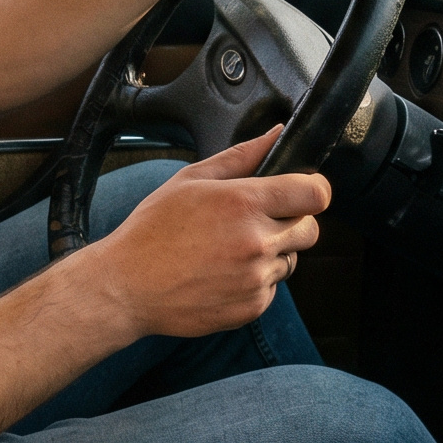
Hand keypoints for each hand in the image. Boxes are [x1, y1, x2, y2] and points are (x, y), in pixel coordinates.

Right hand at [88, 127, 326, 337]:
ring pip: (291, 260)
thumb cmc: (153, 230)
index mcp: (244, 203)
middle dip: (293, 222)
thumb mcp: (191, 180)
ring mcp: (256, 279)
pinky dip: (255, 282)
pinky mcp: (251, 308)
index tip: (301, 192)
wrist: (126, 286)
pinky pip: (272, 289)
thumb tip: (276, 134)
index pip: (315, 194)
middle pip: (311, 229)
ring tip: (229, 250)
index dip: (313, 190)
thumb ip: (241, 156)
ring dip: (272, 254)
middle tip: (258, 222)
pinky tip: (222, 274)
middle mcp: (257, 242)